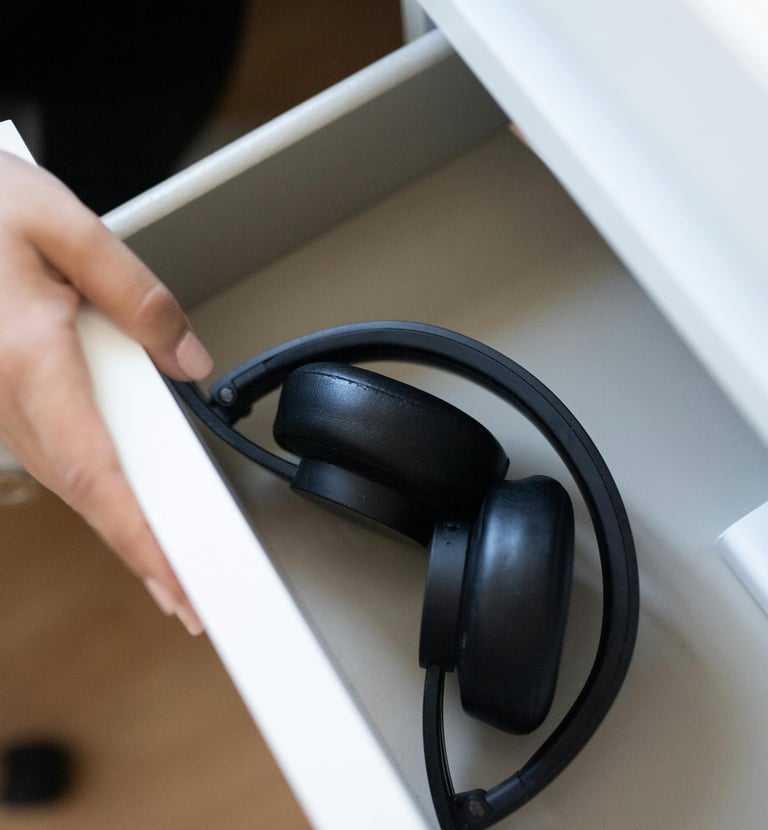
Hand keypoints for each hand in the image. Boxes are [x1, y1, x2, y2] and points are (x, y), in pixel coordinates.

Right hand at [0, 151, 210, 634]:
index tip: (173, 582)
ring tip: (166, 560)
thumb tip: (188, 359)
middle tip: (187, 597)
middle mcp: (1, 391)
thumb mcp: (64, 225)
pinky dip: (93, 484)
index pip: (95, 470)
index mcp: (26, 354)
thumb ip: (137, 297)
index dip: (136, 536)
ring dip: (116, 523)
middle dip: (137, 551)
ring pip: (65, 478)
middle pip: (82, 491)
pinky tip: (119, 497)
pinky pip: (51, 451)